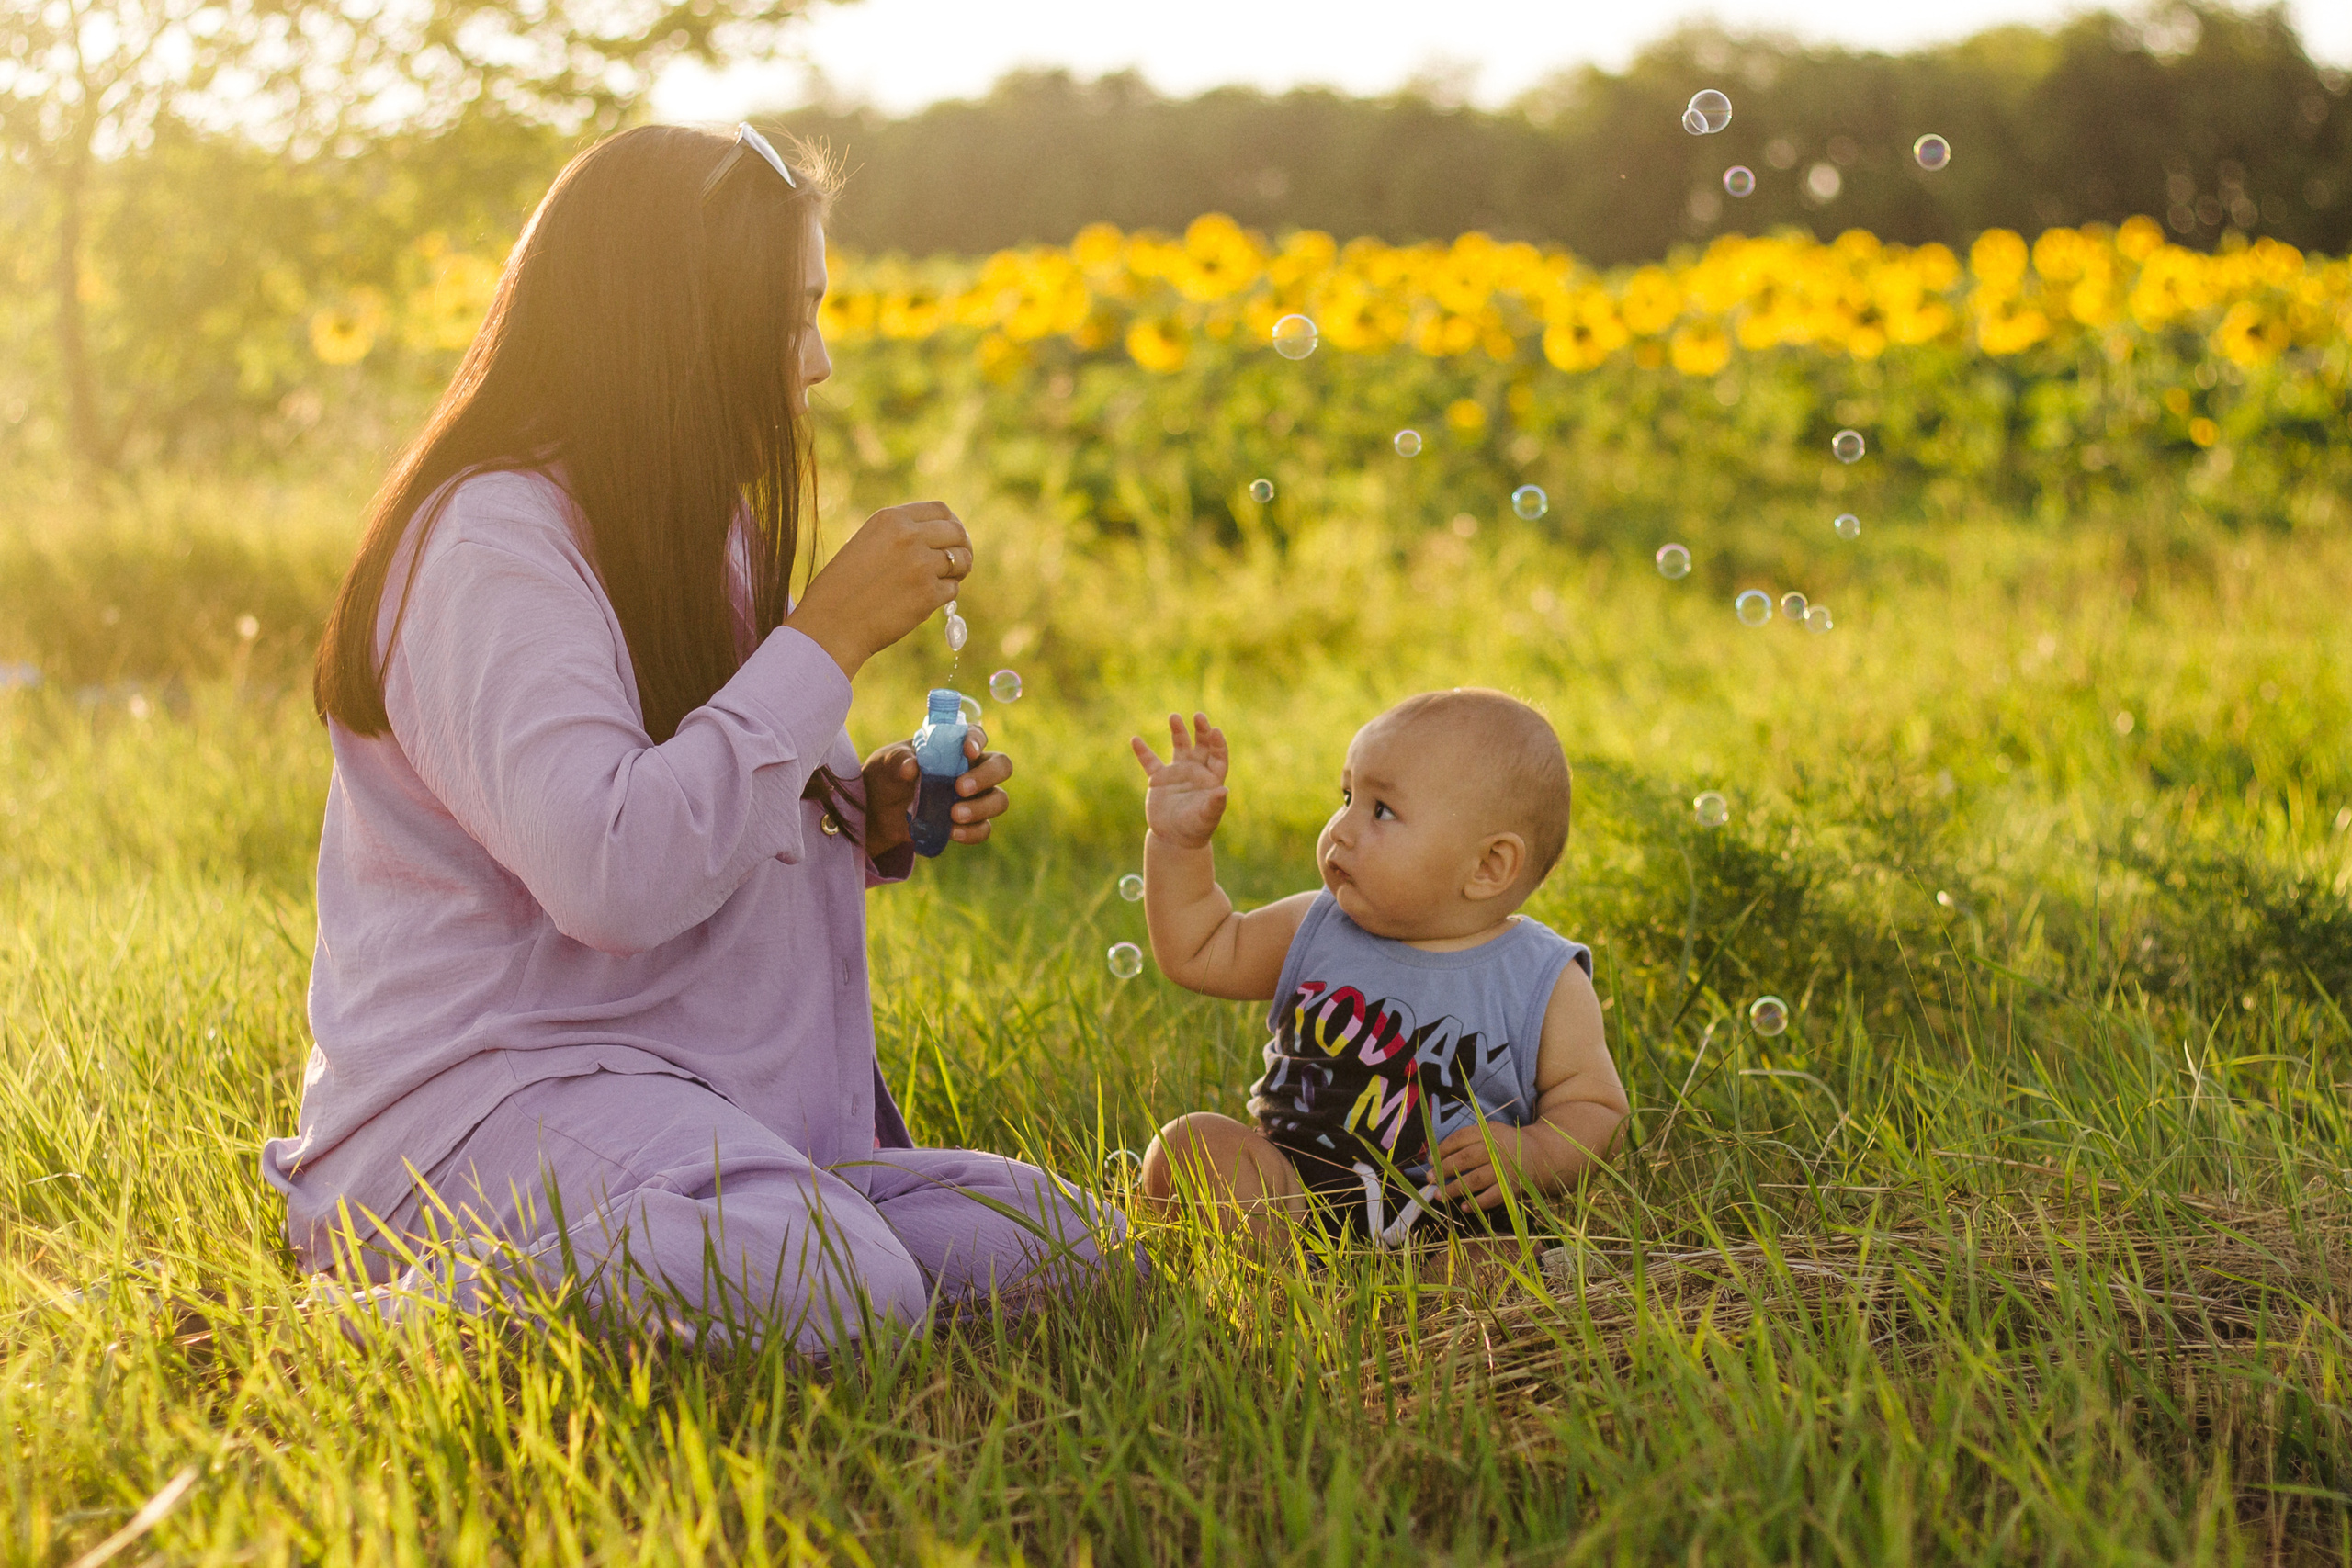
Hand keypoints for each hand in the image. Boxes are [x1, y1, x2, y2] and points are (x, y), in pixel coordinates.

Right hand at [784, 501, 971, 677]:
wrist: (831, 624)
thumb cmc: (842, 588)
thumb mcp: (867, 544)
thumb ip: (900, 536)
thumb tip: (939, 541)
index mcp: (890, 519)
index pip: (940, 510)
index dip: (953, 524)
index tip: (954, 537)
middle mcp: (909, 537)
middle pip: (957, 533)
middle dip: (963, 547)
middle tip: (959, 562)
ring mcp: (921, 565)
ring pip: (961, 561)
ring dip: (959, 571)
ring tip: (943, 581)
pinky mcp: (928, 594)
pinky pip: (952, 589)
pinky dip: (945, 595)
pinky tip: (926, 600)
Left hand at [860, 727, 1012, 854]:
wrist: (877, 811)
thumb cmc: (886, 776)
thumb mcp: (885, 763)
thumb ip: (898, 761)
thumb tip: (912, 767)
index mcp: (953, 746)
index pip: (976, 735)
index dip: (977, 741)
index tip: (967, 751)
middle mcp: (970, 768)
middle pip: (1002, 766)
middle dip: (986, 776)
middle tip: (960, 787)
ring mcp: (973, 797)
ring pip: (999, 799)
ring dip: (981, 807)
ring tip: (953, 815)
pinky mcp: (968, 823)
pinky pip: (984, 828)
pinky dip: (972, 832)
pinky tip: (952, 832)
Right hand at [1130, 713, 1228, 850]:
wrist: (1173, 838)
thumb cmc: (1196, 828)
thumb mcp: (1207, 817)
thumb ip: (1215, 804)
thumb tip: (1224, 790)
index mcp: (1212, 778)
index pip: (1218, 756)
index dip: (1217, 743)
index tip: (1215, 731)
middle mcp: (1197, 770)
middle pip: (1202, 745)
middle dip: (1201, 730)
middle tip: (1199, 716)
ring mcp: (1178, 772)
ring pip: (1180, 746)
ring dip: (1178, 731)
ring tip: (1174, 716)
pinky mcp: (1159, 779)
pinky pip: (1150, 762)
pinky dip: (1143, 752)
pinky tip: (1135, 740)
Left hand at [1430, 1123, 1535, 1211]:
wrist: (1542, 1156)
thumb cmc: (1506, 1146)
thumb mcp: (1491, 1133)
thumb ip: (1468, 1140)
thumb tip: (1436, 1155)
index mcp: (1489, 1132)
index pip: (1460, 1138)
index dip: (1442, 1149)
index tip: (1429, 1160)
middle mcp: (1496, 1149)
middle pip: (1465, 1159)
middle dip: (1444, 1169)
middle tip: (1429, 1178)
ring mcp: (1505, 1169)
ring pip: (1475, 1179)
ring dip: (1454, 1188)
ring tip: (1438, 1195)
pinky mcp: (1512, 1187)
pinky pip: (1492, 1197)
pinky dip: (1477, 1203)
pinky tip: (1463, 1207)